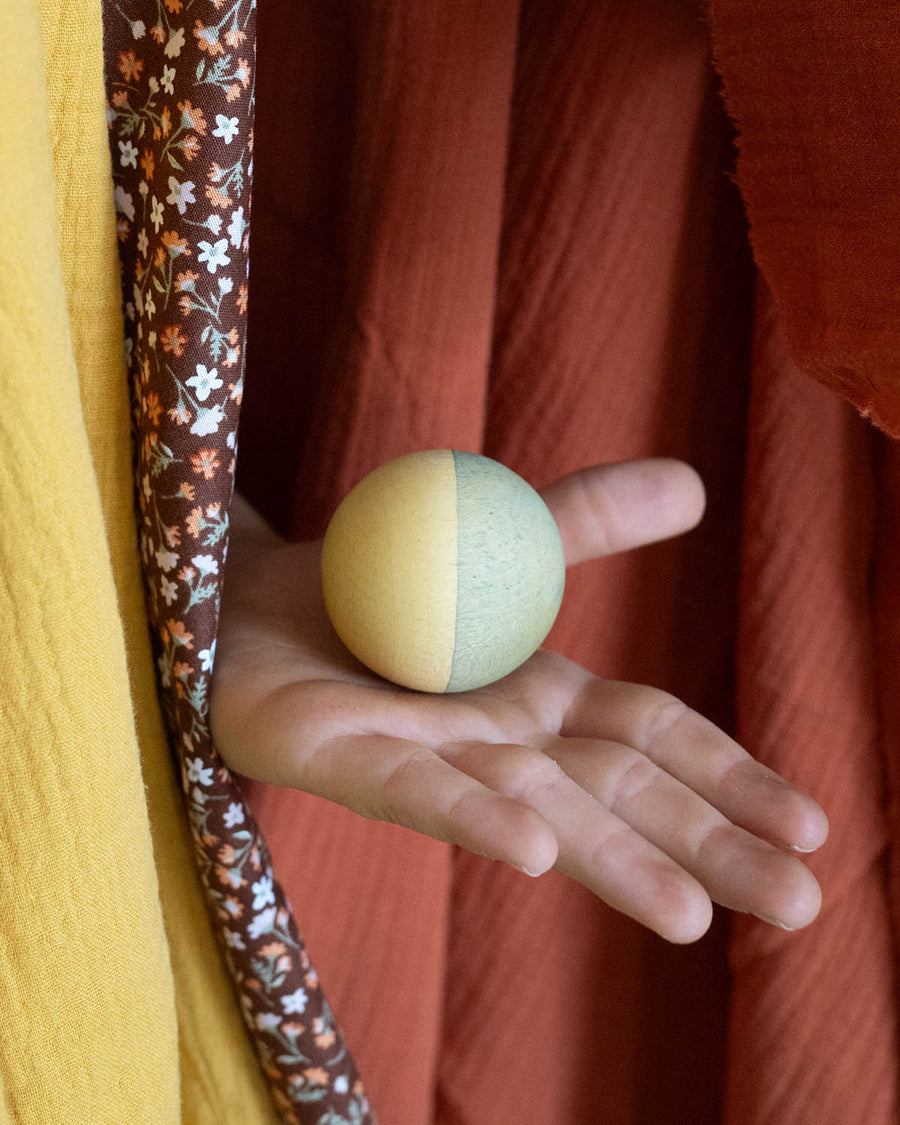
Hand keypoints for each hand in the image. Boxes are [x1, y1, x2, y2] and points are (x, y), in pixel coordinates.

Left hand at [211, 459, 827, 943]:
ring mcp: (423, 757)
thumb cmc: (382, 584)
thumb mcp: (503, 537)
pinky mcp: (341, 755)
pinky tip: (537, 850)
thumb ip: (586, 521)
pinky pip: (414, 789)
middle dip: (705, 849)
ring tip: (690, 915)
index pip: (653, 744)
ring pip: (531, 810)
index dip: (730, 778)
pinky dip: (476, 816)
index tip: (813, 826)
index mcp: (540, 704)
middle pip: (614, 797)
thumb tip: (695, 486)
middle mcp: (494, 745)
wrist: (250, 595)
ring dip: (612, 859)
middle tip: (800, 904)